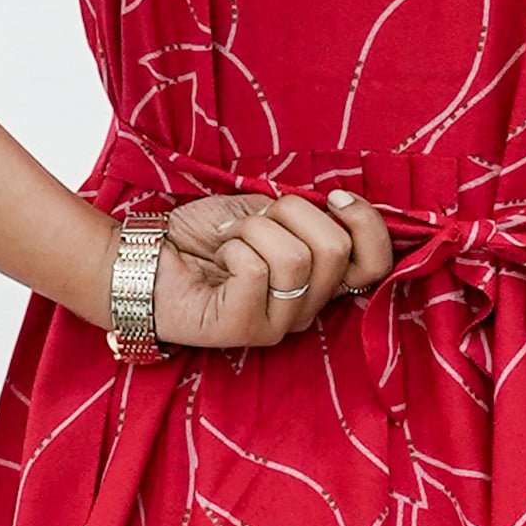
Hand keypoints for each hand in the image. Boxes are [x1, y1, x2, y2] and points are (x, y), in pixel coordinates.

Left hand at [148, 190, 393, 350]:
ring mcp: (277, 324)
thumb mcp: (265, 213)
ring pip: (296, 258)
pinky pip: (258, 271)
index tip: (333, 197)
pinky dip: (233, 247)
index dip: (367, 223)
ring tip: (229, 240)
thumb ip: (306, 214)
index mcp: (319, 281)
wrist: (147, 254)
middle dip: (291, 213)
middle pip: (337, 251)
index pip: (377, 264)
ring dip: (254, 230)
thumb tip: (341, 203)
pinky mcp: (244, 329)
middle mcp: (306, 308)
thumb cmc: (204, 236)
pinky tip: (218, 257)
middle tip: (254, 220)